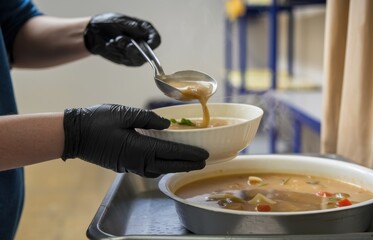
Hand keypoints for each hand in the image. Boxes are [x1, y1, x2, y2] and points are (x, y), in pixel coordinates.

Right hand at [62, 104, 207, 177]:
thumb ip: (148, 118)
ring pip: (160, 169)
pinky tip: (167, 162)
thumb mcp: (124, 113)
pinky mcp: (125, 166)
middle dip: (188, 164)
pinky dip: (163, 166)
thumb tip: (166, 124)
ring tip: (189, 162)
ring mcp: (131, 166)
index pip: (172, 152)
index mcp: (140, 148)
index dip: (190, 154)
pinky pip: (150, 169)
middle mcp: (138, 161)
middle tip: (204, 162)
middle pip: (170, 165)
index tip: (204, 155)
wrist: (73, 134)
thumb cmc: (97, 121)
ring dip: (176, 167)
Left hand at [83, 12, 160, 65]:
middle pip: (148, 53)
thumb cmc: (107, 22)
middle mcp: (143, 42)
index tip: (142, 45)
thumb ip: (131, 26)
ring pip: (138, 60)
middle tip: (123, 43)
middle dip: (135, 50)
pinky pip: (127, 61)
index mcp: (144, 30)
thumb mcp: (119, 21)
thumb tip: (142, 31)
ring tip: (114, 42)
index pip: (155, 40)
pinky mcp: (127, 60)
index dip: (152, 44)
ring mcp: (135, 52)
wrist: (93, 32)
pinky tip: (110, 45)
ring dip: (124, 52)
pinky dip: (118, 54)